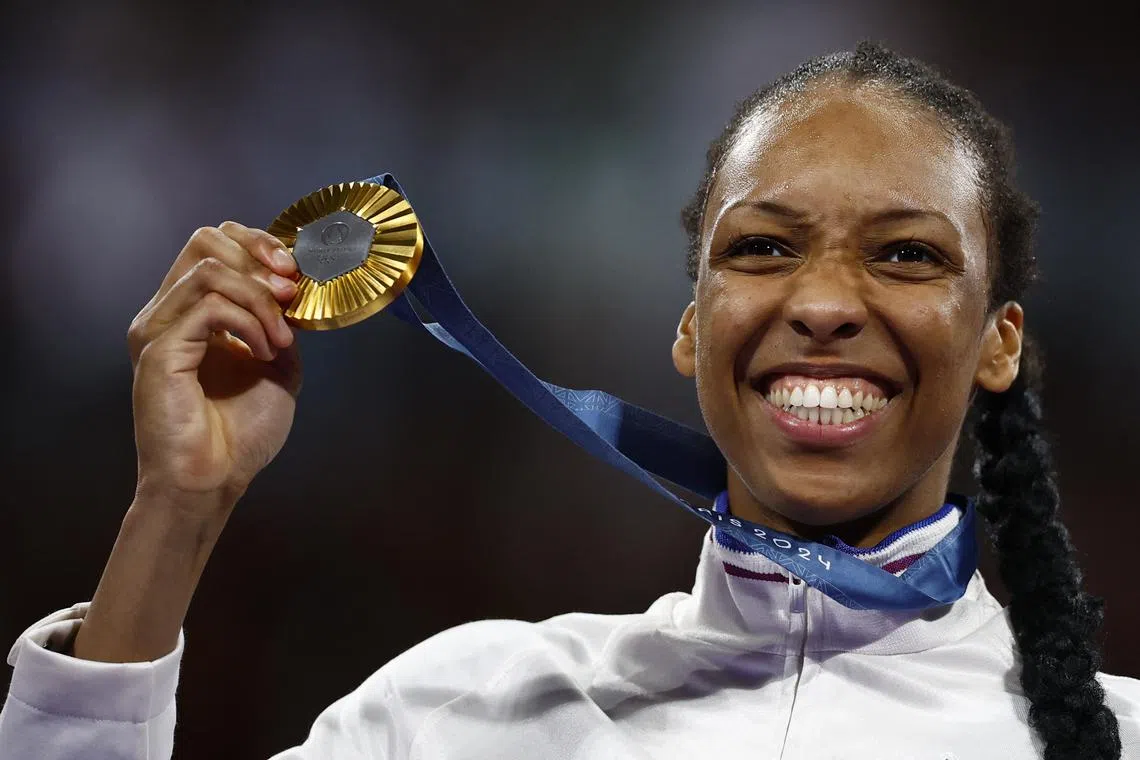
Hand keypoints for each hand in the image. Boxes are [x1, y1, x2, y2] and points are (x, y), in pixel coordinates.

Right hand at [127, 221, 302, 516]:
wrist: (214, 479)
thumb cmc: (239, 435)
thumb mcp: (278, 368)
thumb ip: (281, 326)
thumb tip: (293, 293)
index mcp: (191, 314)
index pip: (214, 243)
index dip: (259, 245)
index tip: (294, 275)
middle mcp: (167, 314)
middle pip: (205, 240)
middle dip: (260, 257)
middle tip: (290, 294)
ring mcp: (158, 329)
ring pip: (210, 270)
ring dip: (260, 300)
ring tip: (279, 340)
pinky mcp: (159, 350)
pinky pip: (210, 307)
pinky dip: (250, 323)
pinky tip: (265, 353)